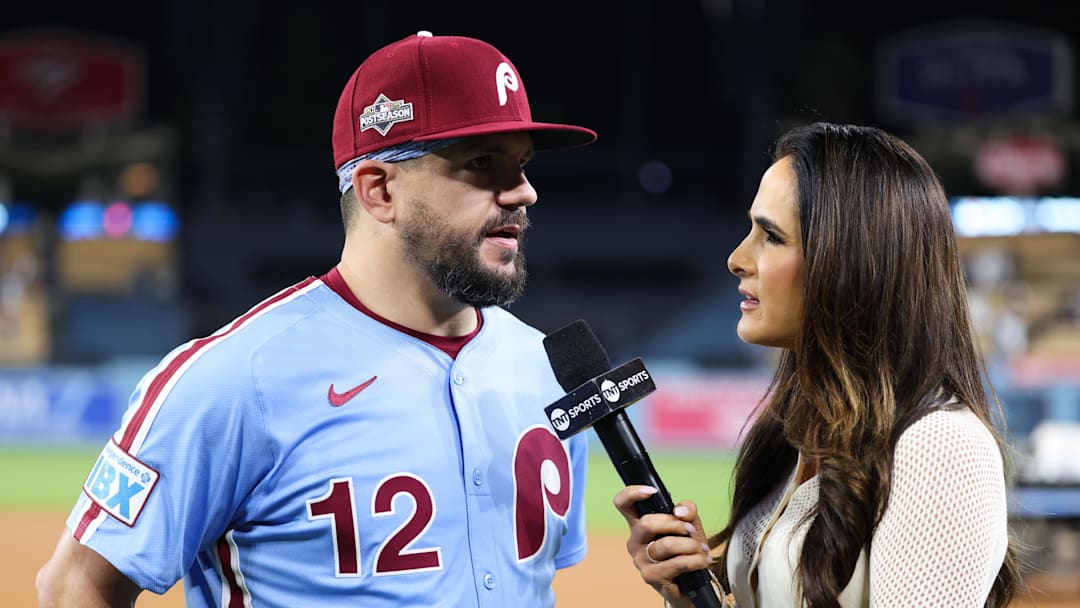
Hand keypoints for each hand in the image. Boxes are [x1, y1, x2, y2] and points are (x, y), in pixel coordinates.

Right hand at [613, 486, 711, 607]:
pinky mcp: (650, 576)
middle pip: (647, 523)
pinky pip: (676, 563)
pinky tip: (702, 561)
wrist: (693, 582)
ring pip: (665, 544)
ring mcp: (640, 560)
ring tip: (701, 549)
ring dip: (690, 545)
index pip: (623, 503)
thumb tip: (679, 511)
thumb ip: (687, 511)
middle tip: (691, 530)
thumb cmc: (686, 550)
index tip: (652, 491)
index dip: (632, 493)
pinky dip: (695, 560)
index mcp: (639, 524)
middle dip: (675, 524)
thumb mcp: (690, 525)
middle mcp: (635, 541)